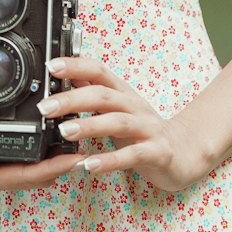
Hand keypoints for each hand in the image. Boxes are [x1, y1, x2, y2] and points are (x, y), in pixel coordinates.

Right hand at [0, 123, 84, 194]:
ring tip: (77, 137)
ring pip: (27, 164)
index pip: (22, 176)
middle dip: (60, 162)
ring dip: (51, 154)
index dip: (50, 169)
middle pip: (33, 173)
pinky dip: (35, 145)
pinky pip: (16, 152)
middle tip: (88, 145)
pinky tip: (47, 132)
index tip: (74, 158)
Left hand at [38, 55, 210, 192]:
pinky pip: (133, 155)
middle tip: (47, 107)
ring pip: (118, 122)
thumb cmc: (143, 130)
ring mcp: (148, 128)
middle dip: (73, 99)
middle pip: (103, 95)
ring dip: (89, 125)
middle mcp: (134, 106)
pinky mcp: (157, 152)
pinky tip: (89, 165)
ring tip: (64, 132)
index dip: (76, 65)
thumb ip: (92, 94)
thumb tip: (63, 76)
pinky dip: (110, 160)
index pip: (99, 70)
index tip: (51, 66)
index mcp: (122, 93)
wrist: (185, 151)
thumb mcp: (116, 109)